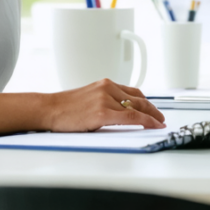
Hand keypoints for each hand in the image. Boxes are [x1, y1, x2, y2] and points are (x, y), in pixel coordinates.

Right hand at [40, 79, 165, 130]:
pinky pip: (130, 117)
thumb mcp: (89, 96)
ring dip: (151, 117)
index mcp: (105, 84)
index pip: (134, 91)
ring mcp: (105, 100)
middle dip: (153, 110)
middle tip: (161, 118)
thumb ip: (105, 99)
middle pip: (139, 99)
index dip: (147, 102)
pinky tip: (151, 125)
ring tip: (158, 124)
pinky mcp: (102, 113)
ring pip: (137, 108)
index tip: (154, 109)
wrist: (49, 108)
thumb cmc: (65, 107)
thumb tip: (121, 110)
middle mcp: (108, 88)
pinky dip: (145, 121)